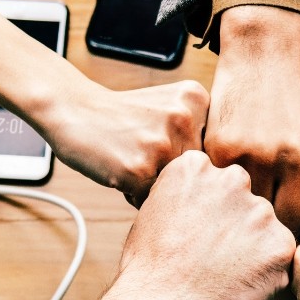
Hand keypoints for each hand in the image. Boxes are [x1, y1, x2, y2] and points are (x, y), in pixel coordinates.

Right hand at [44, 80, 208, 205]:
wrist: (73, 109)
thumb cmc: (123, 116)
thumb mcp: (169, 105)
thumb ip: (199, 132)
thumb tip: (226, 183)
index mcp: (197, 99)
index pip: (213, 150)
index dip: (186, 155)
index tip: (162, 141)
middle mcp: (185, 118)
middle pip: (197, 171)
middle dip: (172, 173)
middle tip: (143, 152)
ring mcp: (162, 144)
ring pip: (176, 188)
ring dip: (154, 185)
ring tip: (131, 160)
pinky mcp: (139, 169)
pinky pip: (151, 200)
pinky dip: (135, 194)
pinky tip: (120, 169)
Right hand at [117, 150, 295, 299]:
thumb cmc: (147, 272)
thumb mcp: (153, 213)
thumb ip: (188, 197)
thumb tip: (207, 204)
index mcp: (196, 167)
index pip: (215, 183)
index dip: (205, 214)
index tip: (192, 236)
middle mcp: (232, 179)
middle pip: (243, 202)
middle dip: (233, 227)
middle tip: (209, 260)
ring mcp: (260, 212)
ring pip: (264, 230)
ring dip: (252, 250)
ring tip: (220, 277)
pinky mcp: (281, 245)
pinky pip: (279, 258)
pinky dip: (265, 275)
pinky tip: (236, 288)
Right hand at [205, 5, 299, 236]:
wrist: (266, 56)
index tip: (293, 238)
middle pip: (289, 226)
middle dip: (277, 232)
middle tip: (266, 234)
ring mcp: (262, 154)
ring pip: (254, 213)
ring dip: (248, 217)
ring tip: (244, 218)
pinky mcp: (226, 149)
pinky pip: (226, 192)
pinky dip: (226, 195)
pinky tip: (226, 193)